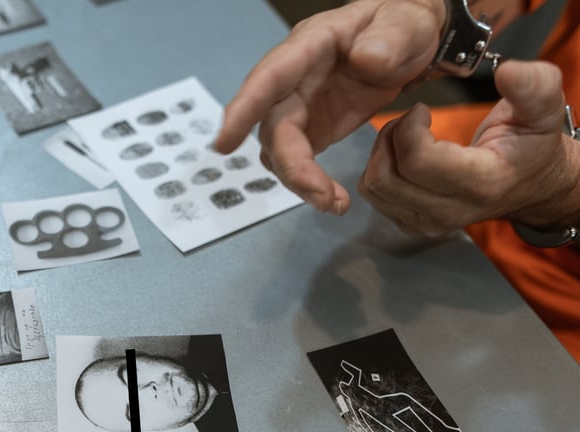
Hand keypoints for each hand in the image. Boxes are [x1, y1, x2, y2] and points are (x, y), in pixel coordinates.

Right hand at [214, 0, 446, 214]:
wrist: (413, 42)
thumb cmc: (404, 22)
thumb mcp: (407, 21)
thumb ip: (389, 38)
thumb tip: (366, 60)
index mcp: (310, 46)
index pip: (270, 76)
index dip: (244, 108)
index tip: (223, 145)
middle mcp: (294, 80)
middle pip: (273, 127)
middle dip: (291, 165)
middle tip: (322, 197)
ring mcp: (300, 107)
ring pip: (281, 150)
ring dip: (299, 181)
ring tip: (334, 204)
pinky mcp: (312, 129)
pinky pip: (297, 161)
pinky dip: (310, 184)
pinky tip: (334, 200)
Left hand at [359, 60, 577, 234]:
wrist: (532, 185)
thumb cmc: (533, 145)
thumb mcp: (544, 110)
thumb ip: (532, 86)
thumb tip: (507, 71)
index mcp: (480, 184)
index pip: (416, 161)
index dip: (409, 127)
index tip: (422, 110)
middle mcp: (449, 211)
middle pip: (385, 177)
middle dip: (389, 138)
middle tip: (411, 120)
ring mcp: (428, 223)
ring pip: (374, 188)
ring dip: (381, 153)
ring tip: (406, 135)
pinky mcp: (412, 224)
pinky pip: (375, 197)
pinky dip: (380, 169)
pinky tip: (404, 154)